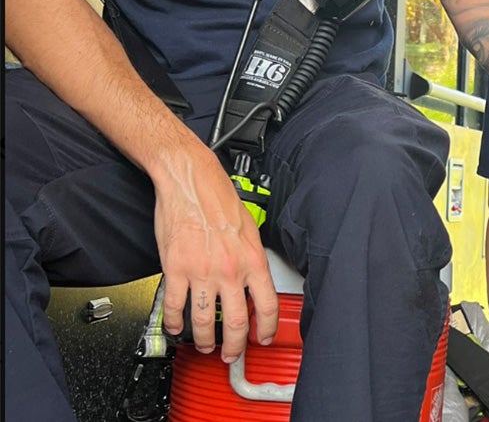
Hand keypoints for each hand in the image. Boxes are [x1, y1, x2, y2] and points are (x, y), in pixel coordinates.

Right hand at [153, 146, 278, 363]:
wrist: (191, 182)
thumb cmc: (219, 200)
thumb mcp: (249, 231)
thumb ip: (251, 259)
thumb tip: (253, 281)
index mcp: (252, 260)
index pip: (266, 306)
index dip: (266, 329)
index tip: (262, 339)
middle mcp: (230, 270)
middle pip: (235, 322)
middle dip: (234, 346)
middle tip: (231, 354)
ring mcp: (201, 272)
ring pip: (203, 320)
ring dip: (204, 339)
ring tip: (205, 345)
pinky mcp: (175, 269)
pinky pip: (174, 306)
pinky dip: (174, 323)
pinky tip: (175, 327)